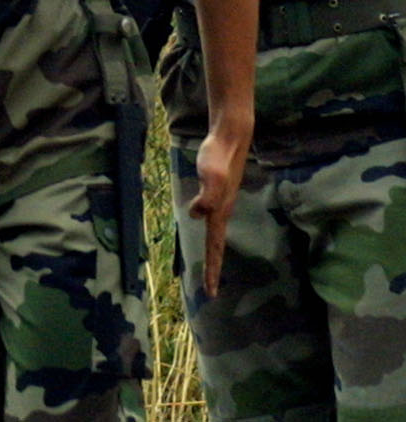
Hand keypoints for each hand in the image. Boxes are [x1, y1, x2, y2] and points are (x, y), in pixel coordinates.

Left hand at [187, 120, 251, 297]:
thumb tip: (196, 216)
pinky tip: (205, 225)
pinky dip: (209, 230)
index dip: (212, 269)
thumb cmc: (218, 156)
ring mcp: (221, 201)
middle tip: (210, 290)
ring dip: (213, 252)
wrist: (231, 137)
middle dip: (213, 268)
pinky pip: (211, 217)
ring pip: (215, 233)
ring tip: (210, 267)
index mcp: (219, 212)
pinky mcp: (217, 191)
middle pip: (217, 245)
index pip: (215, 247)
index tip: (211, 292)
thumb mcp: (211, 176)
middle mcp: (221, 210)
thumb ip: (206, 196)